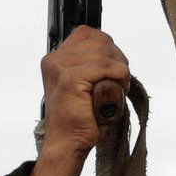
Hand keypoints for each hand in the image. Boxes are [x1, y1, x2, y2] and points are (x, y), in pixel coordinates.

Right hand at [29, 26, 129, 175]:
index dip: (107, 47)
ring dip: (120, 70)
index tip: (113, 67)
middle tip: (119, 81)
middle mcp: (55, 59)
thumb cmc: (79, 118)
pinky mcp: (70, 79)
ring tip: (118, 88)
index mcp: (55, 58)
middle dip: (117, 59)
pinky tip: (118, 90)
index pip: (88, 33)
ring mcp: (60, 68)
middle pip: (100, 40)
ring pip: (105, 52)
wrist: (67, 143)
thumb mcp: (83, 85)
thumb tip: (112, 51)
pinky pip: (105, 67)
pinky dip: (118, 77)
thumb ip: (90, 65)